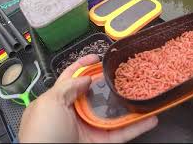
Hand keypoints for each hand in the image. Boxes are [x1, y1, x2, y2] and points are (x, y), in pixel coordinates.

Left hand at [19, 54, 157, 142]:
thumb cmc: (42, 133)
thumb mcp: (49, 103)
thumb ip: (67, 87)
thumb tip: (85, 78)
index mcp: (61, 101)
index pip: (72, 78)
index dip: (84, 65)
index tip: (97, 57)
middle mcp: (78, 112)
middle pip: (99, 93)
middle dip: (112, 83)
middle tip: (126, 74)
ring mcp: (92, 127)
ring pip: (115, 113)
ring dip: (131, 105)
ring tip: (144, 93)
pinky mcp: (104, 141)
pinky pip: (124, 132)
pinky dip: (138, 126)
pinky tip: (150, 117)